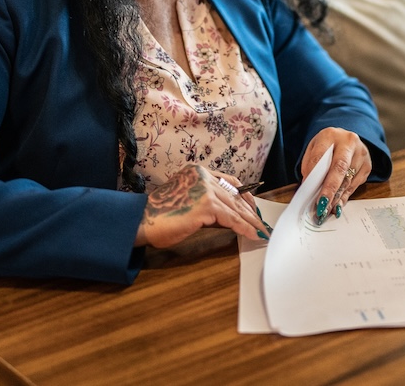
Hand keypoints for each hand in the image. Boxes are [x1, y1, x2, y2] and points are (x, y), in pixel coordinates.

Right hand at [134, 165, 269, 248]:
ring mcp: (204, 189)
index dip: (244, 195)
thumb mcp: (187, 201)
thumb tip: (230, 216)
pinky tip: (252, 234)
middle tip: (261, 223)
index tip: (253, 207)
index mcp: (198, 171)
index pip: (229, 181)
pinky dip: (244, 227)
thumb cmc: (161, 215)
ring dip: (250, 221)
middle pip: (234, 195)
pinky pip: (231, 218)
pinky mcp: (206, 205)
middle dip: (249, 211)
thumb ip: (207, 202)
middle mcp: (203, 176)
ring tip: (260, 231)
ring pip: (235, 207)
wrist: (143, 221)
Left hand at [300, 128, 371, 224]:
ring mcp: (361, 154)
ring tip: (326, 209)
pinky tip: (337, 205)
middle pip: (339, 167)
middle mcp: (348, 142)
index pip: (321, 155)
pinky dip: (344, 196)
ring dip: (336, 197)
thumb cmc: (327, 147)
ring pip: (347, 179)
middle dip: (330, 189)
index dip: (315, 174)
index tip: (309, 191)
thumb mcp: (314, 150)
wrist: (345, 139)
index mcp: (330, 135)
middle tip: (321, 205)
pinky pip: (354, 185)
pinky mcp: (367, 165)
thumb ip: (311, 166)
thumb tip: (310, 188)